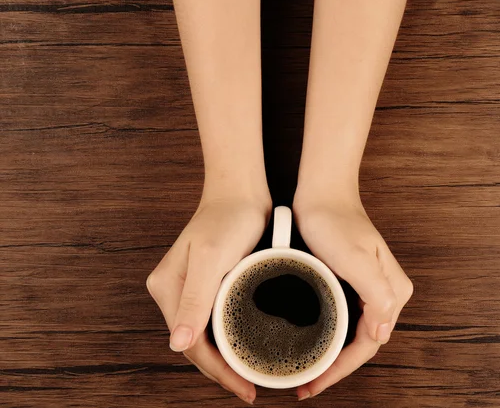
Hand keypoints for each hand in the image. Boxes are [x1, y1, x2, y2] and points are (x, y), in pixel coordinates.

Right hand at [146, 194, 271, 404]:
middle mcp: (174, 293)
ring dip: (226, 358)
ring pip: (206, 336)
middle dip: (222, 371)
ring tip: (251, 376)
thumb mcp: (211, 257)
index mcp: (168, 289)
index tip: (245, 387)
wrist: (241, 192)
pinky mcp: (209, 285)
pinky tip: (247, 348)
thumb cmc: (228, 218)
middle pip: (195, 345)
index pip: (190, 344)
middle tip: (252, 388)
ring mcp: (191, 290)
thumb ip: (195, 299)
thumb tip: (177, 344)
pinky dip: (230, 338)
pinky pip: (216, 321)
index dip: (217, 371)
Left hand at [292, 192, 412, 399]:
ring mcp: (369, 289)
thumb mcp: (357, 258)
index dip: (341, 369)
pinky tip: (311, 343)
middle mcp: (386, 294)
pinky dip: (329, 336)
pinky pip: (344, 319)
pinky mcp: (352, 283)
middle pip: (362, 344)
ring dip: (332, 356)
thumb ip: (377, 295)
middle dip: (336, 368)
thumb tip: (382, 334)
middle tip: (306, 385)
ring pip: (352, 334)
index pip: (369, 344)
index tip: (315, 382)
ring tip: (306, 372)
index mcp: (393, 292)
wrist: (322, 193)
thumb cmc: (335, 221)